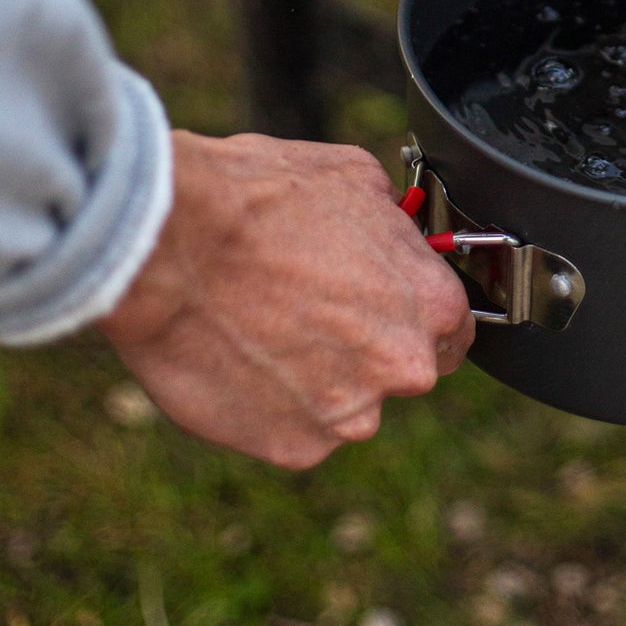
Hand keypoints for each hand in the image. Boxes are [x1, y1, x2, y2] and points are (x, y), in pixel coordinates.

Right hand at [98, 131, 471, 468]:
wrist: (171, 245)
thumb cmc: (258, 200)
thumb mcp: (354, 178)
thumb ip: (392, 226)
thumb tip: (395, 231)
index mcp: (433, 303)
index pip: (455, 327)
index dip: (416, 315)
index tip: (384, 307)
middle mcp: (405, 368)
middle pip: (401, 370)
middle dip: (366, 347)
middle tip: (310, 310)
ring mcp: (349, 415)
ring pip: (345, 404)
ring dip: (316, 379)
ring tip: (263, 330)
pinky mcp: (294, 447)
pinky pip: (293, 429)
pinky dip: (270, 405)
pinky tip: (240, 358)